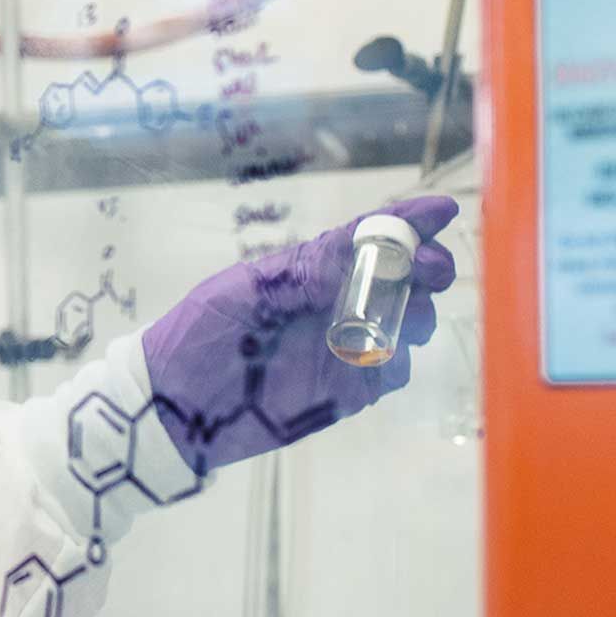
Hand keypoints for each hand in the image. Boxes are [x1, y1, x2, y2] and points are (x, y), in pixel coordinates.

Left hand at [139, 197, 457, 473]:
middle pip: (398, 277)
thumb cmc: (199, 334)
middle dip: (426, 267)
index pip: (366, 238)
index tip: (442, 211)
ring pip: (405, 323)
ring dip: (418, 313)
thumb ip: (303, 272)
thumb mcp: (244, 291)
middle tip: (435, 271)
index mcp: (307, 271)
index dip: (406, 222)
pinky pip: (393, 373)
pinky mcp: (346, 391)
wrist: (174, 405)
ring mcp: (343, 347)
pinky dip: (402, 363)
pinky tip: (393, 358)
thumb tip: (359, 252)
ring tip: (412, 316)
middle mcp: (333, 304)